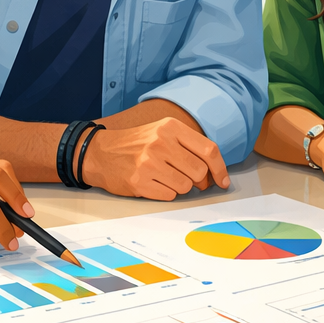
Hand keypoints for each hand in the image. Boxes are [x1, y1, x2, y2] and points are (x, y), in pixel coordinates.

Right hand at [80, 118, 229, 200]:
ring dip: (181, 187)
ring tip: (166, 178)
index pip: (208, 149)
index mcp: (171, 127)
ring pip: (186, 186)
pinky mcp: (139, 182)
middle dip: (199, 181)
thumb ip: (189, 146)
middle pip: (199, 171)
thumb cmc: (137, 144)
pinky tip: (155, 184)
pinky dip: (167, 193)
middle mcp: (161, 142)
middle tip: (190, 180)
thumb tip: (214, 173)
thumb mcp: (163, 132)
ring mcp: (149, 162)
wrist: (100, 153)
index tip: (223, 181)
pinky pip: (169, 195)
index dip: (220, 168)